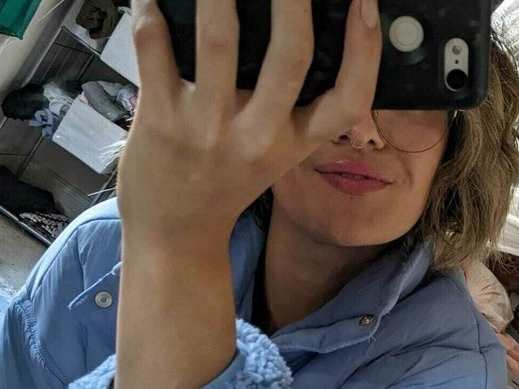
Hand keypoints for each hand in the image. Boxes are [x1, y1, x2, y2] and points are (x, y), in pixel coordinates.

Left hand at [118, 0, 381, 249]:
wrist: (175, 235)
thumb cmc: (224, 185)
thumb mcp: (274, 155)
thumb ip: (287, 105)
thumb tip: (292, 31)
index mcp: (295, 142)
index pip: (348, 100)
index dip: (364, 51)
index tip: (365, 4)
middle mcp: (259, 136)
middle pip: (292, 56)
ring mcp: (208, 128)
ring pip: (220, 40)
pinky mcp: (161, 120)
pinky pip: (155, 50)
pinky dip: (153, 12)